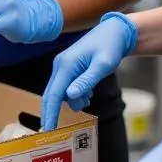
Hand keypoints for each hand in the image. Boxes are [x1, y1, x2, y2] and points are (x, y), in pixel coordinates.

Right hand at [40, 13, 137, 131]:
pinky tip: (87, 94)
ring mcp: (63, 65)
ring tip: (88, 99)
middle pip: (51, 94)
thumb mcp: (102, 66)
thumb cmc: (110, 47)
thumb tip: (70, 96)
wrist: (114, 32)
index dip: (50, 113)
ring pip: (60, 91)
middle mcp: (60, 65)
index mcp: (66, 65)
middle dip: (53, 111)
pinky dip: (74, 94)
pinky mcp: (68, 66)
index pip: (54, 94)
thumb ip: (86, 81)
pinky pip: (66, 85)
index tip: (47, 130)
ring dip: (71, 100)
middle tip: (54, 130)